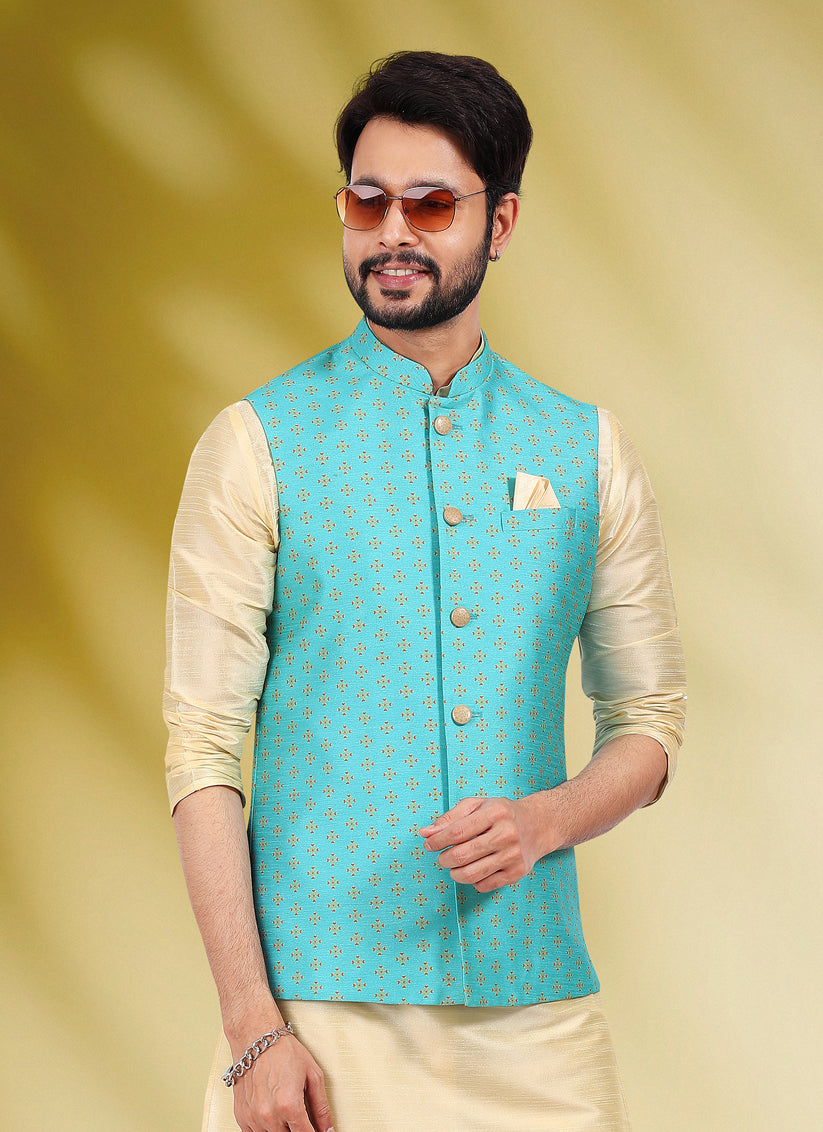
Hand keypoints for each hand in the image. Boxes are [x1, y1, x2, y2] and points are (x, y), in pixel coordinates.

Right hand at [231, 1035, 333, 1131]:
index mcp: (289, 1105)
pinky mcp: (241, 1116)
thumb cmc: (284, 1051)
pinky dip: (265, 1129)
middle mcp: (269, 1115)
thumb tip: (328, 1129)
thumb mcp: (313, 1075)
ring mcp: (253, 1117)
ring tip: (285, 1110)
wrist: (256, 1037)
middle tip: (300, 1116)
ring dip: (281, 1129)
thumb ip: (322, 1108)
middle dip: (297, 1129)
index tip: (317, 1131)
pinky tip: (272, 1114)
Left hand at [419, 794, 553, 892]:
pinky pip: (484, 885)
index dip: (437, 841)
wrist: (538, 825)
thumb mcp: (477, 805)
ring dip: (454, 873)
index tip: (428, 844)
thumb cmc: (501, 814)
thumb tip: (425, 833)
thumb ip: (450, 817)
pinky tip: (474, 870)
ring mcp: (513, 855)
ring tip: (454, 867)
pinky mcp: (517, 873)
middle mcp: (506, 834)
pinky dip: (473, 881)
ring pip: (471, 874)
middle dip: (444, 859)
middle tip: (442, 858)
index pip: (457, 831)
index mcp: (495, 812)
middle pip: (462, 855)